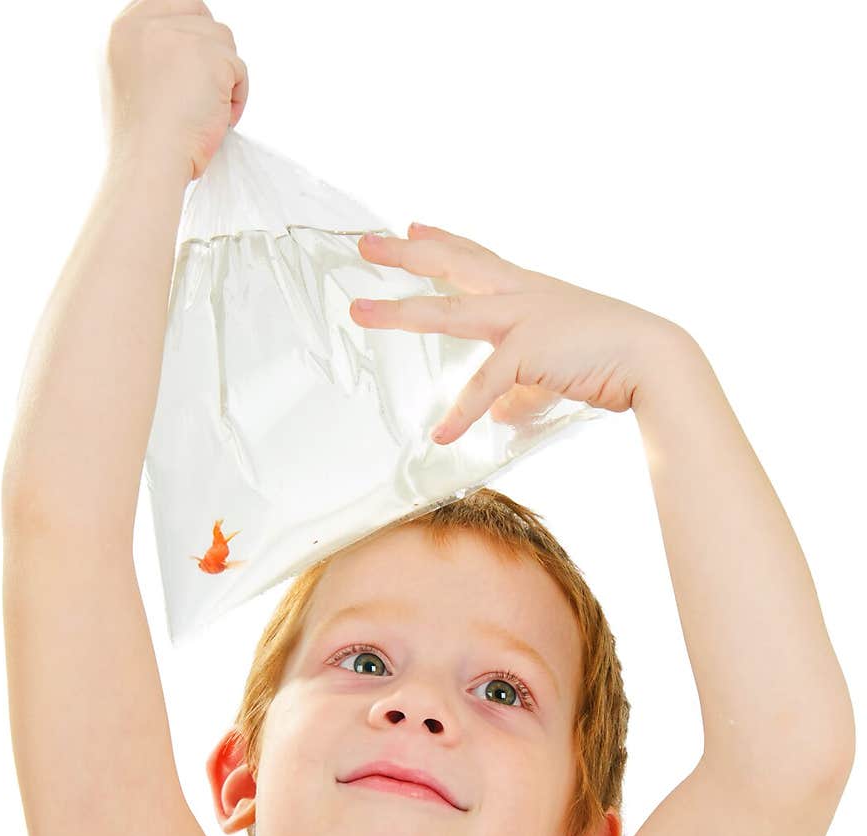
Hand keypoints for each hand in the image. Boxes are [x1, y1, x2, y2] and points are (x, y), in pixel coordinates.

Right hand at [101, 0, 248, 183]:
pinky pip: (238, 67)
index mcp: (121, 30)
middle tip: (204, 92)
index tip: (197, 64)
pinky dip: (236, 96)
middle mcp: (145, 24)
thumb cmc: (140, 142)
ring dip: (223, 77)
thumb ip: (148, 56)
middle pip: (199, 15)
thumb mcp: (128, 85)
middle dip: (210, 51)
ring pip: (222, 39)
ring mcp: (177, 36)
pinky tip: (218, 120)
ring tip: (206, 113)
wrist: (146, 164)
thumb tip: (183, 52)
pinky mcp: (208, 55)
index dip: (190, 32)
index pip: (168, 3)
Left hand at [351, 223, 684, 443]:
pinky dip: (461, 413)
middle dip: (404, 254)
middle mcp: (519, 294)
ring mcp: (521, 318)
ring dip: (399, 312)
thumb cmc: (610, 360)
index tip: (410, 227)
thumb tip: (495, 413)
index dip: (441, 240)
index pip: (475, 256)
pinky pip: (483, 385)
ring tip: (359, 312)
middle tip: (364, 242)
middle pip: (450, 265)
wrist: (650, 359)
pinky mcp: (527, 351)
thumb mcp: (554, 372)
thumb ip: (518, 391)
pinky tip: (441, 434)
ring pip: (447, 311)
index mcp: (528, 290)